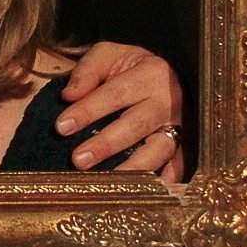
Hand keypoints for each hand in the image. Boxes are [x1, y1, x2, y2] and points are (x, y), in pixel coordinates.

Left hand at [55, 42, 184, 182]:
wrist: (168, 73)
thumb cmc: (132, 66)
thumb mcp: (109, 55)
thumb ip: (88, 71)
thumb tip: (69, 96)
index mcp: (149, 73)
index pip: (114, 94)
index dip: (87, 111)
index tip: (61, 127)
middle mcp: (168, 100)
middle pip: (135, 125)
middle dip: (106, 144)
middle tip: (78, 160)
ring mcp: (179, 124)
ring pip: (159, 149)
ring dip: (133, 168)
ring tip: (109, 182)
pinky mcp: (185, 143)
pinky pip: (179, 164)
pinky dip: (168, 178)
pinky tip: (151, 191)